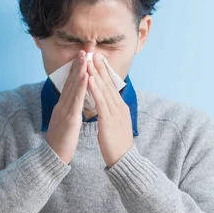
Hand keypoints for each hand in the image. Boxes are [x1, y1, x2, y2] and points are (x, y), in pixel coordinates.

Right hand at [46, 50, 88, 163]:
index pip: (70, 85)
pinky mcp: (69, 117)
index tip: (82, 58)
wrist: (53, 156)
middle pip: (71, 82)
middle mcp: (62, 105)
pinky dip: (82, 87)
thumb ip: (69, 111)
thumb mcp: (66, 122)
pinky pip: (76, 100)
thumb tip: (74, 103)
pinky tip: (86, 76)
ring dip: (79, 71)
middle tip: (84, 50)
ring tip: (85, 57)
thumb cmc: (61, 141)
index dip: (76, 71)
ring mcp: (65, 110)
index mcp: (63, 106)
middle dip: (78, 65)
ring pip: (73, 87)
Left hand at [87, 53, 133, 167]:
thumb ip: (112, 112)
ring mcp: (115, 112)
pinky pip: (101, 101)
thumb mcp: (115, 124)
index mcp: (120, 107)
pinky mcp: (109, 120)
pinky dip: (95, 89)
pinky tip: (90, 79)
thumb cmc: (117, 144)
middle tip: (94, 52)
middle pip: (108, 83)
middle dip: (101, 67)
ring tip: (90, 60)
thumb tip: (108, 104)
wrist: (123, 160)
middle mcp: (119, 107)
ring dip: (96, 73)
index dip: (104, 72)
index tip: (98, 59)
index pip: (111, 86)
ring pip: (104, 89)